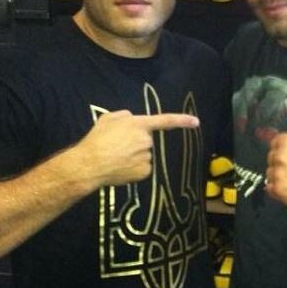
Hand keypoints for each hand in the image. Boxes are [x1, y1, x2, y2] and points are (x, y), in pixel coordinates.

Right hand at [75, 110, 198, 187]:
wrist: (90, 164)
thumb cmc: (96, 139)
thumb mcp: (108, 118)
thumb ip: (124, 116)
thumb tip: (133, 120)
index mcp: (139, 125)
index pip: (165, 120)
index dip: (182, 120)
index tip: (196, 122)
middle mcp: (147, 140)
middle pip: (146, 140)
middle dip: (135, 142)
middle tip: (116, 146)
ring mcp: (147, 157)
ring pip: (144, 155)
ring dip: (133, 155)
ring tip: (115, 157)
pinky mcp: (145, 172)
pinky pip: (142, 167)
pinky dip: (133, 168)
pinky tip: (120, 168)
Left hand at [265, 97, 286, 209]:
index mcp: (285, 140)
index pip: (275, 143)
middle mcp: (279, 156)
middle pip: (272, 158)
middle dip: (283, 162)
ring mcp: (278, 174)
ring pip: (270, 173)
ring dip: (280, 176)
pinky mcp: (278, 190)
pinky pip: (270, 188)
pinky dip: (279, 189)